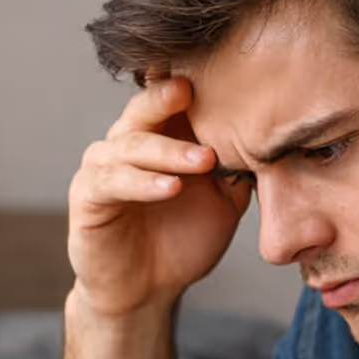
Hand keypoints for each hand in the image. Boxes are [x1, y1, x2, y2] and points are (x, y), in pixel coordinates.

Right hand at [67, 77, 251, 318]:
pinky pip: (113, 182)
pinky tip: (170, 188)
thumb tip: (271, 136)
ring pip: (131, 145)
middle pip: (144, 107)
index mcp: (161, 134)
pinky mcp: (87, 197)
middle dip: (169, 99)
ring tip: (203, 160)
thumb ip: (238, 167)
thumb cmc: (183, 240)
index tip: (219, 68)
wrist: (147, 290)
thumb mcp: (223, 200)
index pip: (170, 95)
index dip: (188, 80)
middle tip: (193, 94)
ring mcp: (104, 166)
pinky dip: (143, 183)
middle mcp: (128, 141)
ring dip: (168, 151)